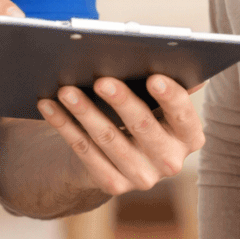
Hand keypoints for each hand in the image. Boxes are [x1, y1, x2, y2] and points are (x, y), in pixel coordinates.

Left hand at [36, 75, 205, 194]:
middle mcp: (170, 161)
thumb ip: (166, 81)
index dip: (170, 96)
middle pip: (144, 126)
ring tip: (67, 90)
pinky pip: (84, 151)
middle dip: (121, 101)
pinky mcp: (113, 184)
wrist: (117, 156)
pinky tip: (50, 106)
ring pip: (108, 139)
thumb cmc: (141, 113)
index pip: (184, 115)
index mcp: (189, 136)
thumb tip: (174, 54)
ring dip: (84, 112)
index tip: (153, 77)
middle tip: (101, 80)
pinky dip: (65, 126)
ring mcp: (142, 177)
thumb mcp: (157, 101)